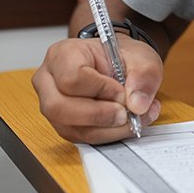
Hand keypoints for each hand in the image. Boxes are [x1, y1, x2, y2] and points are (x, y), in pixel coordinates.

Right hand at [32, 36, 163, 142]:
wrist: (118, 65)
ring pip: (70, 128)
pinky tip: (125, 124)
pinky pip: (80, 138)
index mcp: (63, 54)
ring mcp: (52, 105)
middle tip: (126, 113)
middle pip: (59, 108)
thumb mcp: (141, 56)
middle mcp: (49, 81)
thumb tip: (137, 104)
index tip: (122, 92)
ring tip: (133, 118)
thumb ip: (144, 74)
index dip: (100, 90)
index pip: (71, 78)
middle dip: (99, 116)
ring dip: (107, 129)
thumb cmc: (121, 56)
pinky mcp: (64, 125)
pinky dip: (107, 135)